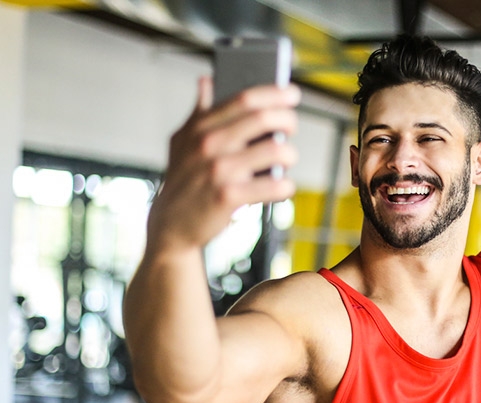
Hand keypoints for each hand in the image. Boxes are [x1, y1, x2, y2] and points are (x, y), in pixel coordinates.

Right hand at [147, 76, 300, 251]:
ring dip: (290, 155)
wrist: (170, 225)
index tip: (292, 93)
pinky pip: (274, 187)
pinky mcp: (228, 197)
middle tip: (292, 127)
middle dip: (288, 120)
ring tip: (288, 159)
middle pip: (263, 119)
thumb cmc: (183, 180)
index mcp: (201, 127)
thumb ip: (198, 112)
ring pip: (276, 151)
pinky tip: (283, 186)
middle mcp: (209, 145)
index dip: (274, 92)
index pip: (244, 98)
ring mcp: (219, 171)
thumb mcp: (182, 142)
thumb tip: (205, 81)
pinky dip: (286, 186)